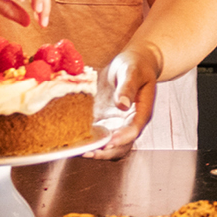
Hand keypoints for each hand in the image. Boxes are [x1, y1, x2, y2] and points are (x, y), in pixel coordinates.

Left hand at [85, 46, 161, 160]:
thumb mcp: (132, 71)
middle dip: (106, 152)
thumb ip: (128, 87)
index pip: (133, 131)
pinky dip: (88, 141)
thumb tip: (122, 104)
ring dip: (96, 151)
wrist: (134, 63)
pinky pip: (98, 136)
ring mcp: (117, 124)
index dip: (121, 139)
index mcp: (141, 112)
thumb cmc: (136, 65)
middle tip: (88, 152)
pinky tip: (74, 140)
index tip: (107, 143)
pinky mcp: (105, 121)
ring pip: (109, 146)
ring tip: (79, 150)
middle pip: (122, 146)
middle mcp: (130, 122)